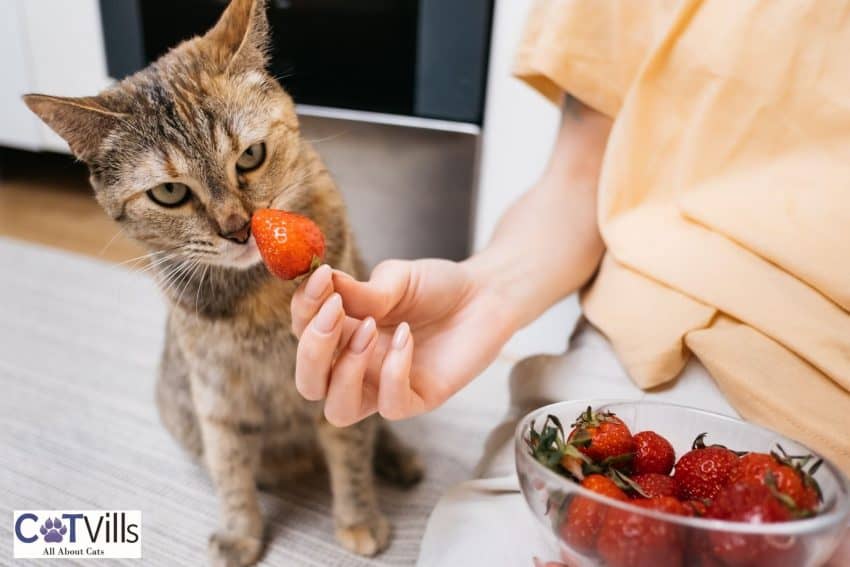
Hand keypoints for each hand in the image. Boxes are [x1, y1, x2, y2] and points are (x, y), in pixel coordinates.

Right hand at [290, 259, 515, 426]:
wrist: (485, 295)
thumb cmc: (436, 286)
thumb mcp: (396, 278)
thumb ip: (361, 290)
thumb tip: (324, 282)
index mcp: (342, 332)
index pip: (302, 332)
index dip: (303, 308)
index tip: (322, 278)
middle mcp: (356, 365)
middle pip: (309, 383)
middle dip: (312, 350)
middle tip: (335, 311)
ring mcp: (383, 386)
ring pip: (338, 410)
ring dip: (345, 371)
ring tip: (370, 328)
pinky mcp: (416, 399)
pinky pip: (390, 405)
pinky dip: (392, 372)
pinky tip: (406, 336)